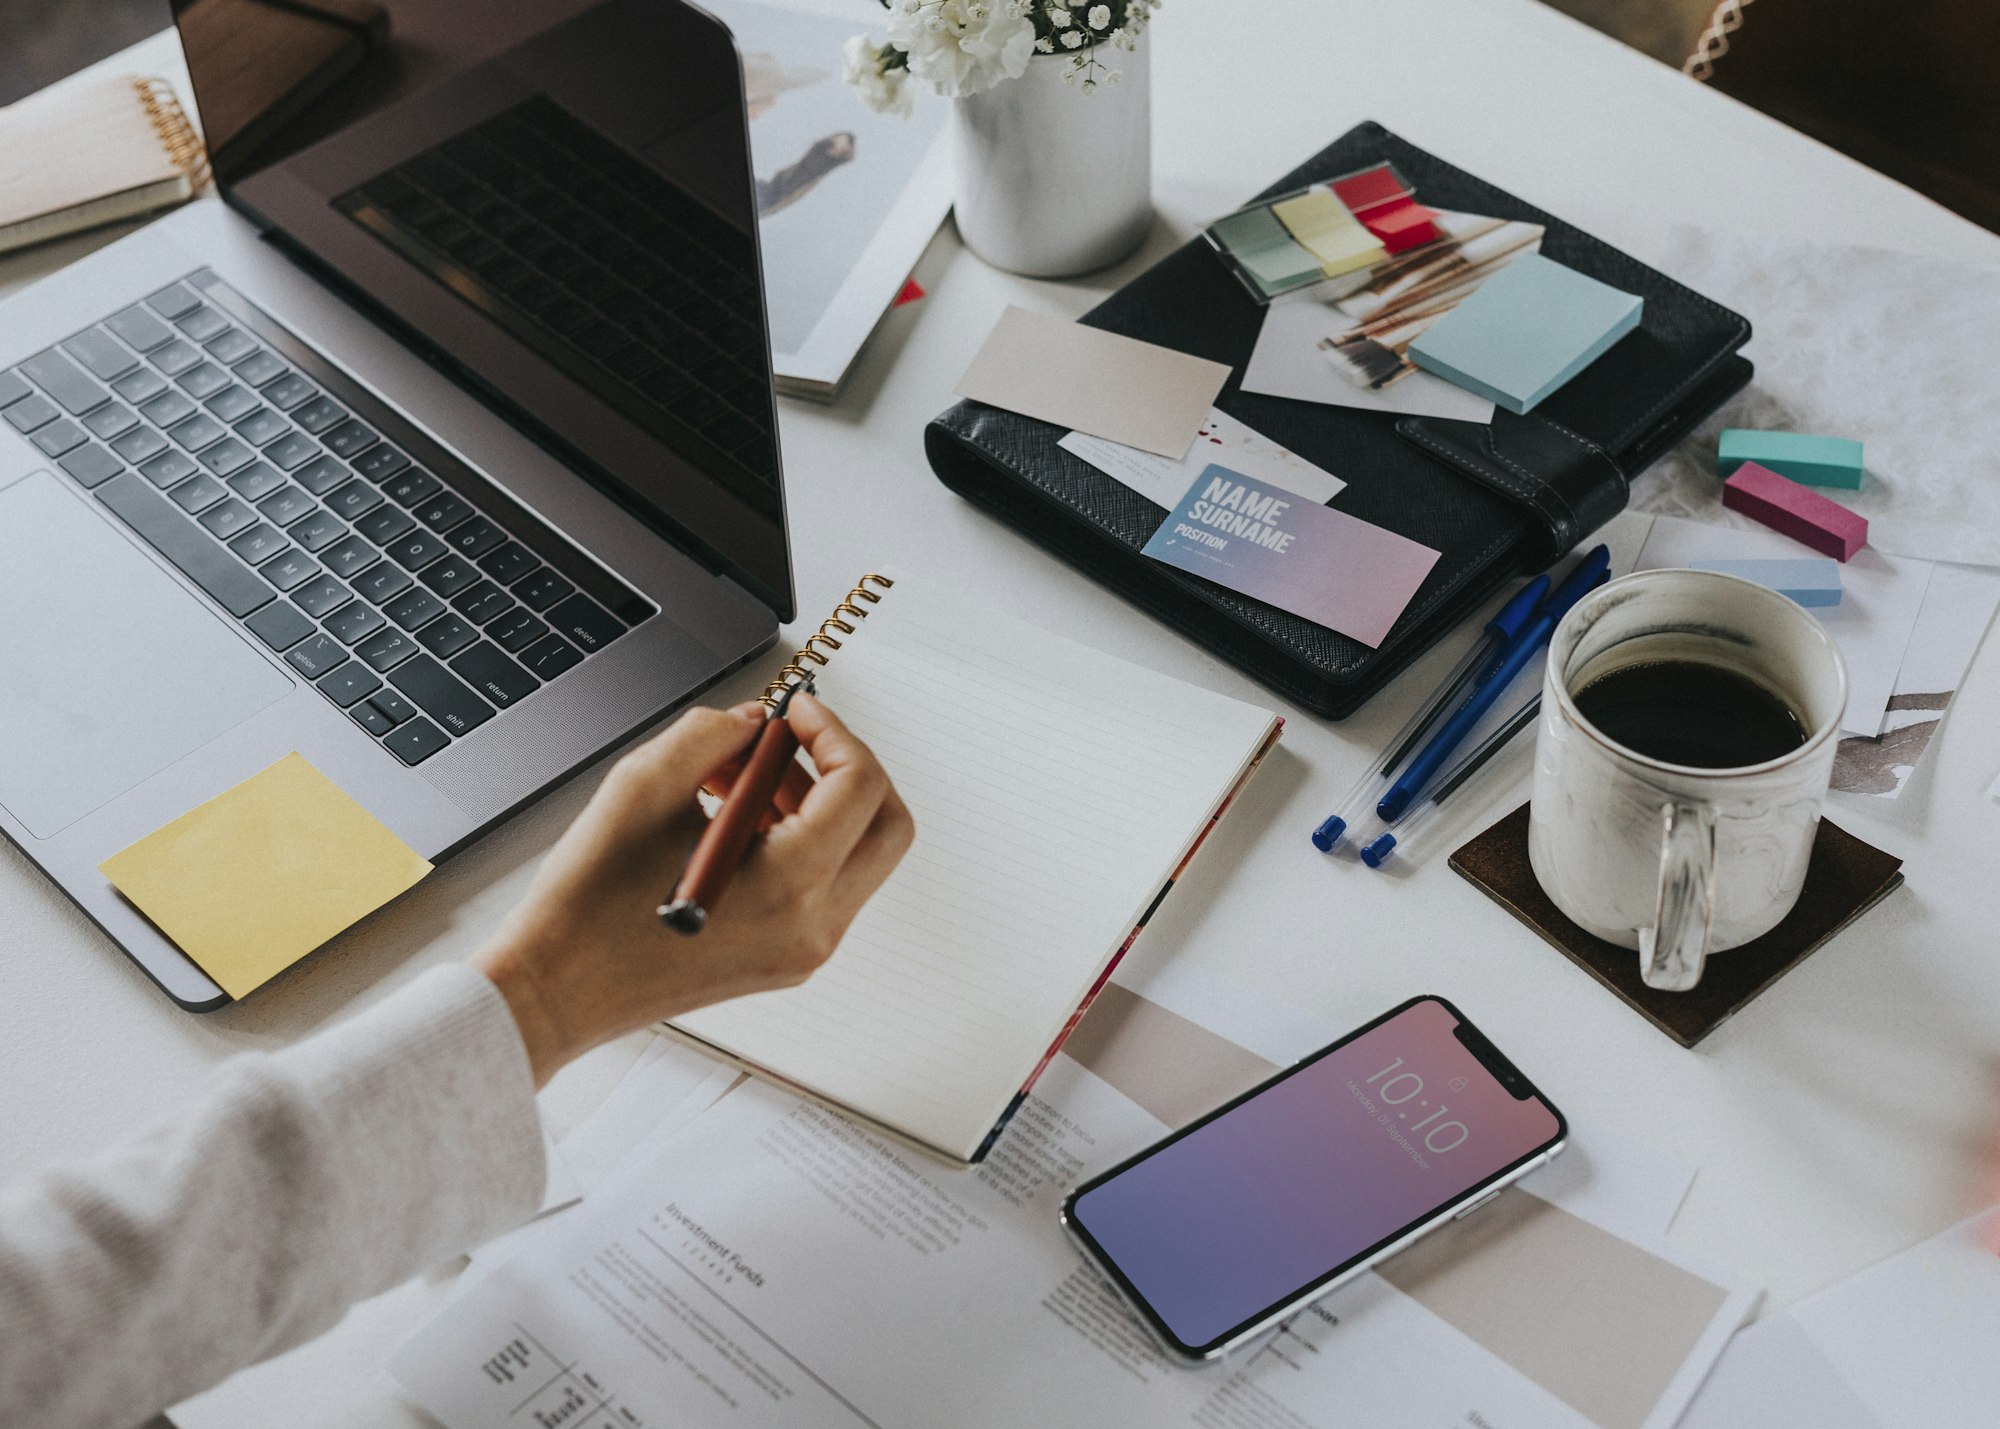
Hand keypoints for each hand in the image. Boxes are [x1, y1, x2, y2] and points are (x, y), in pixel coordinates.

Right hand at [471, 695, 912, 1084]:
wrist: (556, 991)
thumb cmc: (587, 909)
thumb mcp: (643, 787)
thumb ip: (713, 733)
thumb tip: (755, 721)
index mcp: (788, 886)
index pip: (861, 786)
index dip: (833, 731)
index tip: (795, 710)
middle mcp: (811, 927)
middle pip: (887, 826)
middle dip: (846, 766)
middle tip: (791, 738)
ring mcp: (803, 949)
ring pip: (857, 855)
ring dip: (816, 800)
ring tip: (738, 773)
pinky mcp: (785, 957)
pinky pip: (823, 886)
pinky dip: (798, 839)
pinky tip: (734, 815)